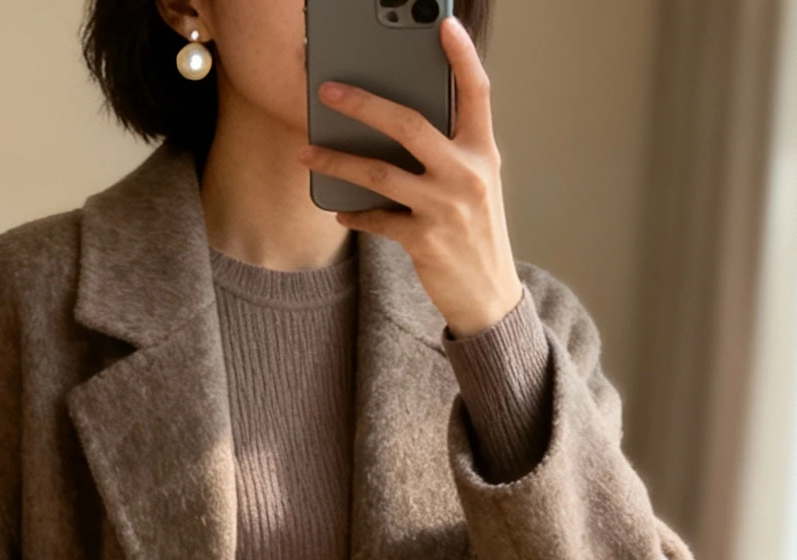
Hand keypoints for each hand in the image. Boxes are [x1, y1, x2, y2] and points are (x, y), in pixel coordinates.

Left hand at [301, 16, 520, 339]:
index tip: (445, 24)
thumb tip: (397, 121)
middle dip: (362, 103)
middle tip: (328, 91)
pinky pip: (378, 218)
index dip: (462, 55)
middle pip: (408, 124)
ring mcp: (445, 208)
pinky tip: (340, 208)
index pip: (477, 92)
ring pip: (379, 173)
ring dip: (336, 160)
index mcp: (483, 152)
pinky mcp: (425, 241)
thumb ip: (451, 149)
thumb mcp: (476, 183)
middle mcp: (467, 175)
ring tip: (307, 151)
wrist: (488, 295)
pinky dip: (355, 213)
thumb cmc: (475, 231)